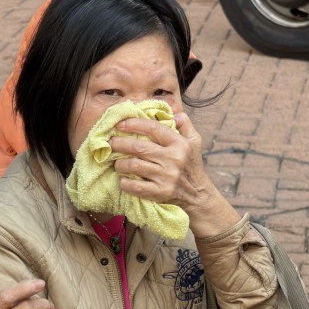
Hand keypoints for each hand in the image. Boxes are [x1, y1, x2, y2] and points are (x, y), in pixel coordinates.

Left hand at [109, 113, 239, 237]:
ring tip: (116, 162)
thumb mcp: (195, 141)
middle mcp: (173, 159)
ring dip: (120, 164)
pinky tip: (122, 180)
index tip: (120, 124)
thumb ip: (185, 124)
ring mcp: (166, 177)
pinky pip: (135, 187)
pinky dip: (125, 183)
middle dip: (120, 144)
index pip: (153, 128)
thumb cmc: (191, 164)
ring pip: (134, 166)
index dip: (134, 124)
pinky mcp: (160, 193)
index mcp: (179, 144)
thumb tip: (173, 114)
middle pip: (139, 148)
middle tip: (111, 143)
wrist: (198, 195)